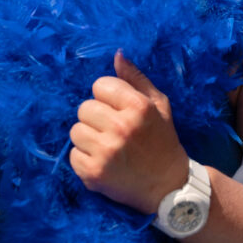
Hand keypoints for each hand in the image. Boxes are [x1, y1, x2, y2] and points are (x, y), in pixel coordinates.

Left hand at [70, 51, 188, 214]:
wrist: (169, 188)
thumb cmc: (163, 142)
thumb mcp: (159, 106)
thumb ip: (136, 79)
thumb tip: (116, 55)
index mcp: (138, 107)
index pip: (100, 85)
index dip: (107, 97)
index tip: (117, 110)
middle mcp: (121, 128)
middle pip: (84, 107)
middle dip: (95, 117)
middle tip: (111, 130)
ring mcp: (105, 152)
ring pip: (75, 130)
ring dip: (88, 137)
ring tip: (106, 147)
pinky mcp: (93, 174)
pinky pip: (73, 154)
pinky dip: (84, 158)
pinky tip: (102, 162)